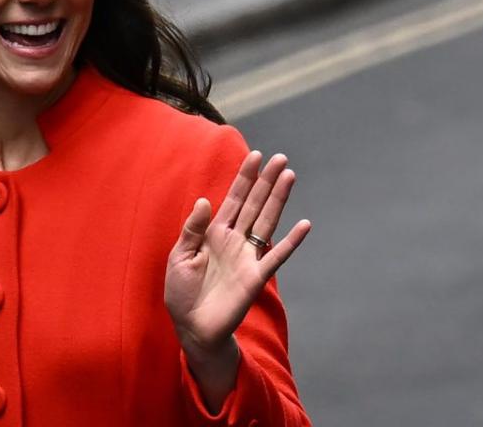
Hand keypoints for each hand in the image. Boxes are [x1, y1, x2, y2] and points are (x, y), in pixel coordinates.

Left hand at [164, 151, 311, 360]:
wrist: (192, 327)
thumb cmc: (182, 293)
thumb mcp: (179, 257)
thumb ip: (192, 229)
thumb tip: (204, 201)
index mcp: (215, 233)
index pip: (234, 199)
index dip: (244, 178)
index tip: (256, 156)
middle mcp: (235, 240)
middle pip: (255, 204)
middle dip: (267, 181)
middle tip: (281, 159)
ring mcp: (248, 257)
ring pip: (267, 221)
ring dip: (279, 200)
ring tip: (290, 176)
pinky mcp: (256, 277)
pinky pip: (277, 256)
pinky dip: (291, 241)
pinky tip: (304, 225)